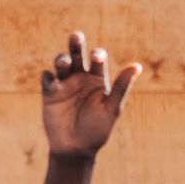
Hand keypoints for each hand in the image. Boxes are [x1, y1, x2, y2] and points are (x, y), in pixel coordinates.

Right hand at [40, 29, 141, 160]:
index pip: (97, 61)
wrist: (76, 148)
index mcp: (97, 80)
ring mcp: (64, 84)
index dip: (97, 56)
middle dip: (76, 44)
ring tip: (64, 62)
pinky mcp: (49, 93)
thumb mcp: (112, 108)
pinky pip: (47, 78)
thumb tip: (137, 66)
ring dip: (61, 59)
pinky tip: (52, 81)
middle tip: (76, 35)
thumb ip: (121, 86)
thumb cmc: (98, 129)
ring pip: (61, 63)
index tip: (97, 58)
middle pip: (77, 55)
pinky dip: (48, 76)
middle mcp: (80, 78)